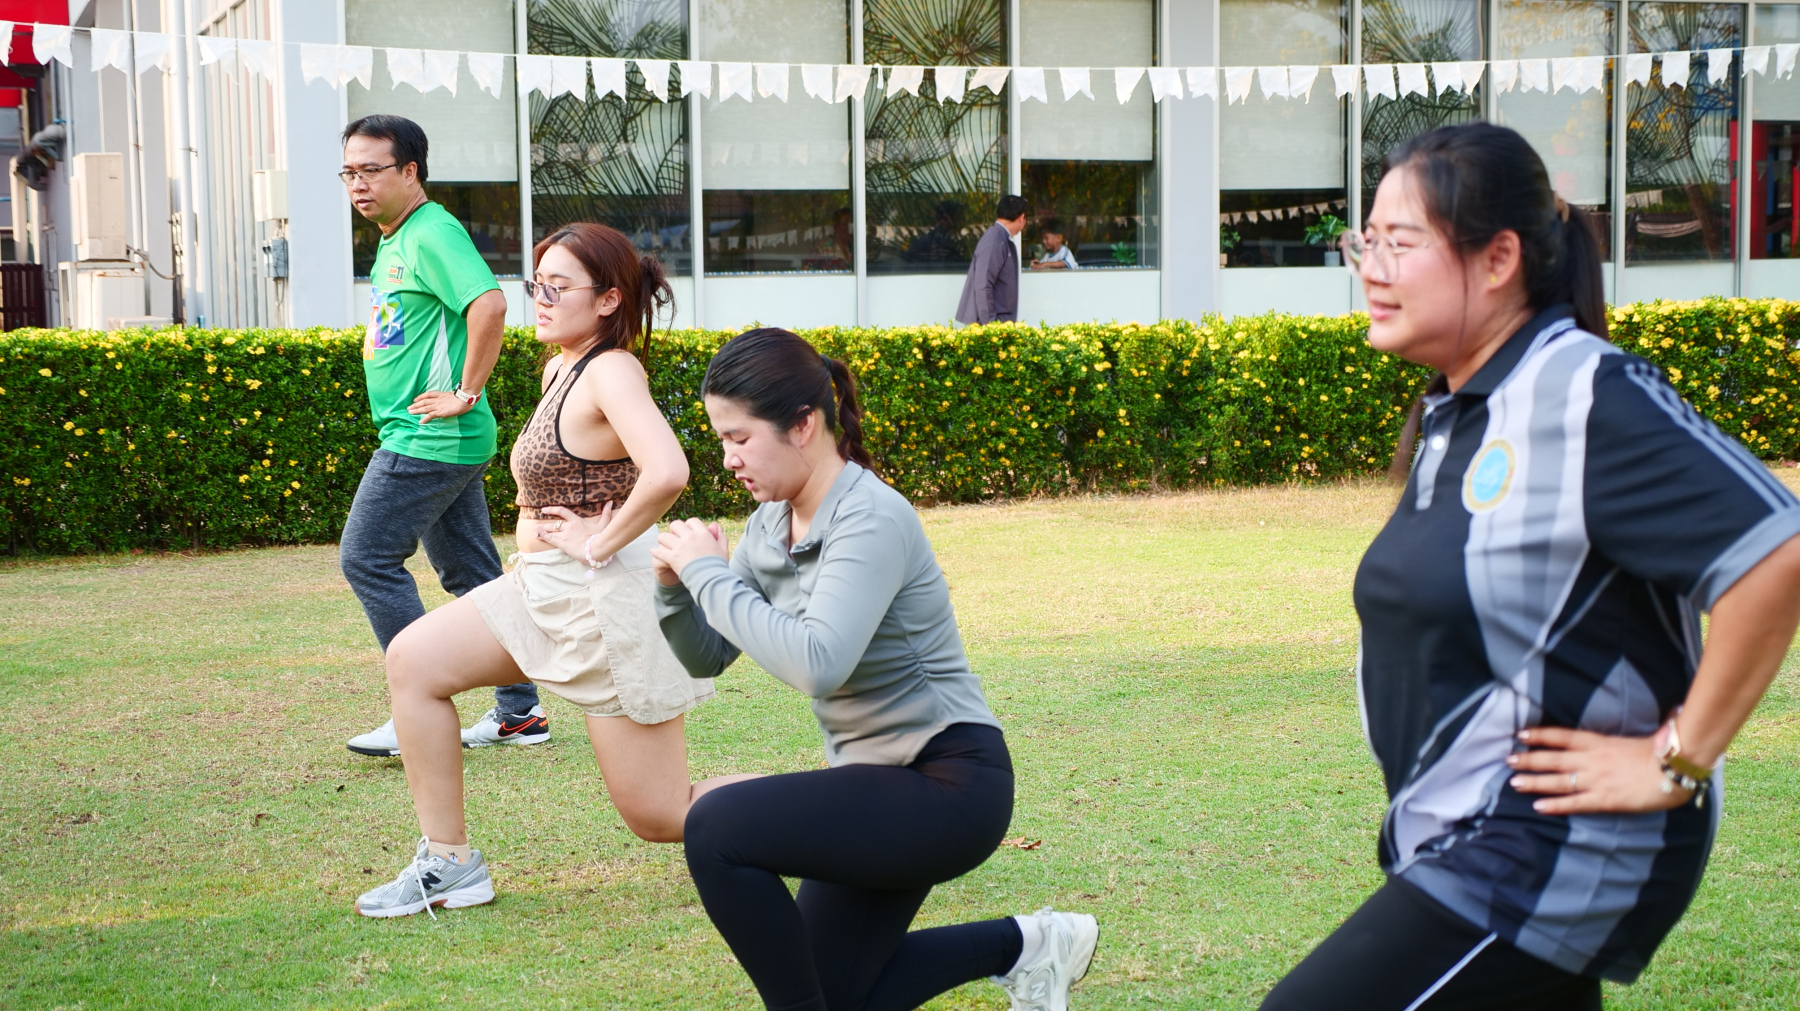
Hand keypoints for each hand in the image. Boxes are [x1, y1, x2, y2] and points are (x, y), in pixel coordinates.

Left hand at [408, 390, 474, 422]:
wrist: (465, 398)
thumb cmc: (464, 397)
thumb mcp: (456, 395)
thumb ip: (452, 398)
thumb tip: (453, 400)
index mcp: (442, 395)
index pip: (429, 394)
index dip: (421, 396)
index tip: (416, 399)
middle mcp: (439, 400)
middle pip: (424, 401)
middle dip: (416, 404)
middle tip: (409, 407)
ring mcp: (439, 406)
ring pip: (425, 407)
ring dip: (417, 410)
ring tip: (410, 412)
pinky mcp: (441, 412)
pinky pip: (431, 415)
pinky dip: (425, 419)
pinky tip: (420, 422)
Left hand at [535, 503, 611, 561]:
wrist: (597, 548)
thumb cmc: (600, 536)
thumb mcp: (604, 524)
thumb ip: (606, 513)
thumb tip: (610, 502)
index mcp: (577, 521)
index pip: (563, 512)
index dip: (553, 510)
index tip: (544, 510)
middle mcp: (569, 526)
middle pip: (555, 524)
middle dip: (545, 525)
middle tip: (537, 525)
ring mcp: (565, 534)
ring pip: (550, 531)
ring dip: (542, 531)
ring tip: (535, 531)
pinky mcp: (562, 543)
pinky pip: (549, 538)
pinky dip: (542, 536)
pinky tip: (536, 535)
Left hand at [651, 518, 727, 580]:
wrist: (711, 579)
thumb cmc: (718, 565)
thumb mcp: (723, 549)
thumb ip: (720, 536)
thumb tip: (715, 526)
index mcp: (703, 534)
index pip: (692, 521)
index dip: (688, 526)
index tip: (687, 532)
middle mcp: (690, 537)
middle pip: (675, 525)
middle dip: (673, 530)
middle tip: (674, 537)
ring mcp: (680, 547)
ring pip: (664, 536)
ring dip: (663, 540)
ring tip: (663, 544)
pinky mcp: (672, 558)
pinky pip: (659, 551)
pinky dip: (655, 552)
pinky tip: (654, 552)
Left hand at [1507, 726, 1693, 814]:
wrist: (1675, 769)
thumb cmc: (1660, 752)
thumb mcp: (1629, 739)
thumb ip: (1612, 740)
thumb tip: (1604, 734)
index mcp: (1598, 742)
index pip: (1561, 736)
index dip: (1540, 735)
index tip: (1521, 734)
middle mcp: (1592, 760)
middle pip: (1553, 759)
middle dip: (1529, 759)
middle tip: (1508, 759)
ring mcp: (1597, 780)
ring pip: (1558, 781)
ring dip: (1535, 782)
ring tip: (1514, 782)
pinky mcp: (1605, 799)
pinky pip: (1575, 803)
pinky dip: (1556, 805)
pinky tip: (1538, 806)